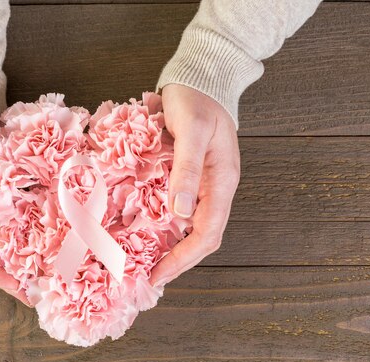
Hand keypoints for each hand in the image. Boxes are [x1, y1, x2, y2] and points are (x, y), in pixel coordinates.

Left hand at [149, 84, 240, 286]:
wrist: (202, 78)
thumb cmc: (196, 100)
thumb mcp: (191, 130)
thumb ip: (187, 170)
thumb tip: (180, 212)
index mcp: (221, 182)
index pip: (207, 234)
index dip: (183, 258)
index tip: (158, 275)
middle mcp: (216, 188)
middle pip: (202, 237)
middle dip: (178, 260)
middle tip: (150, 276)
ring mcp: (207, 184)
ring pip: (193, 227)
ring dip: (173, 247)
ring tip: (148, 262)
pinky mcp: (194, 176)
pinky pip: (184, 210)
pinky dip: (168, 226)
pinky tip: (150, 232)